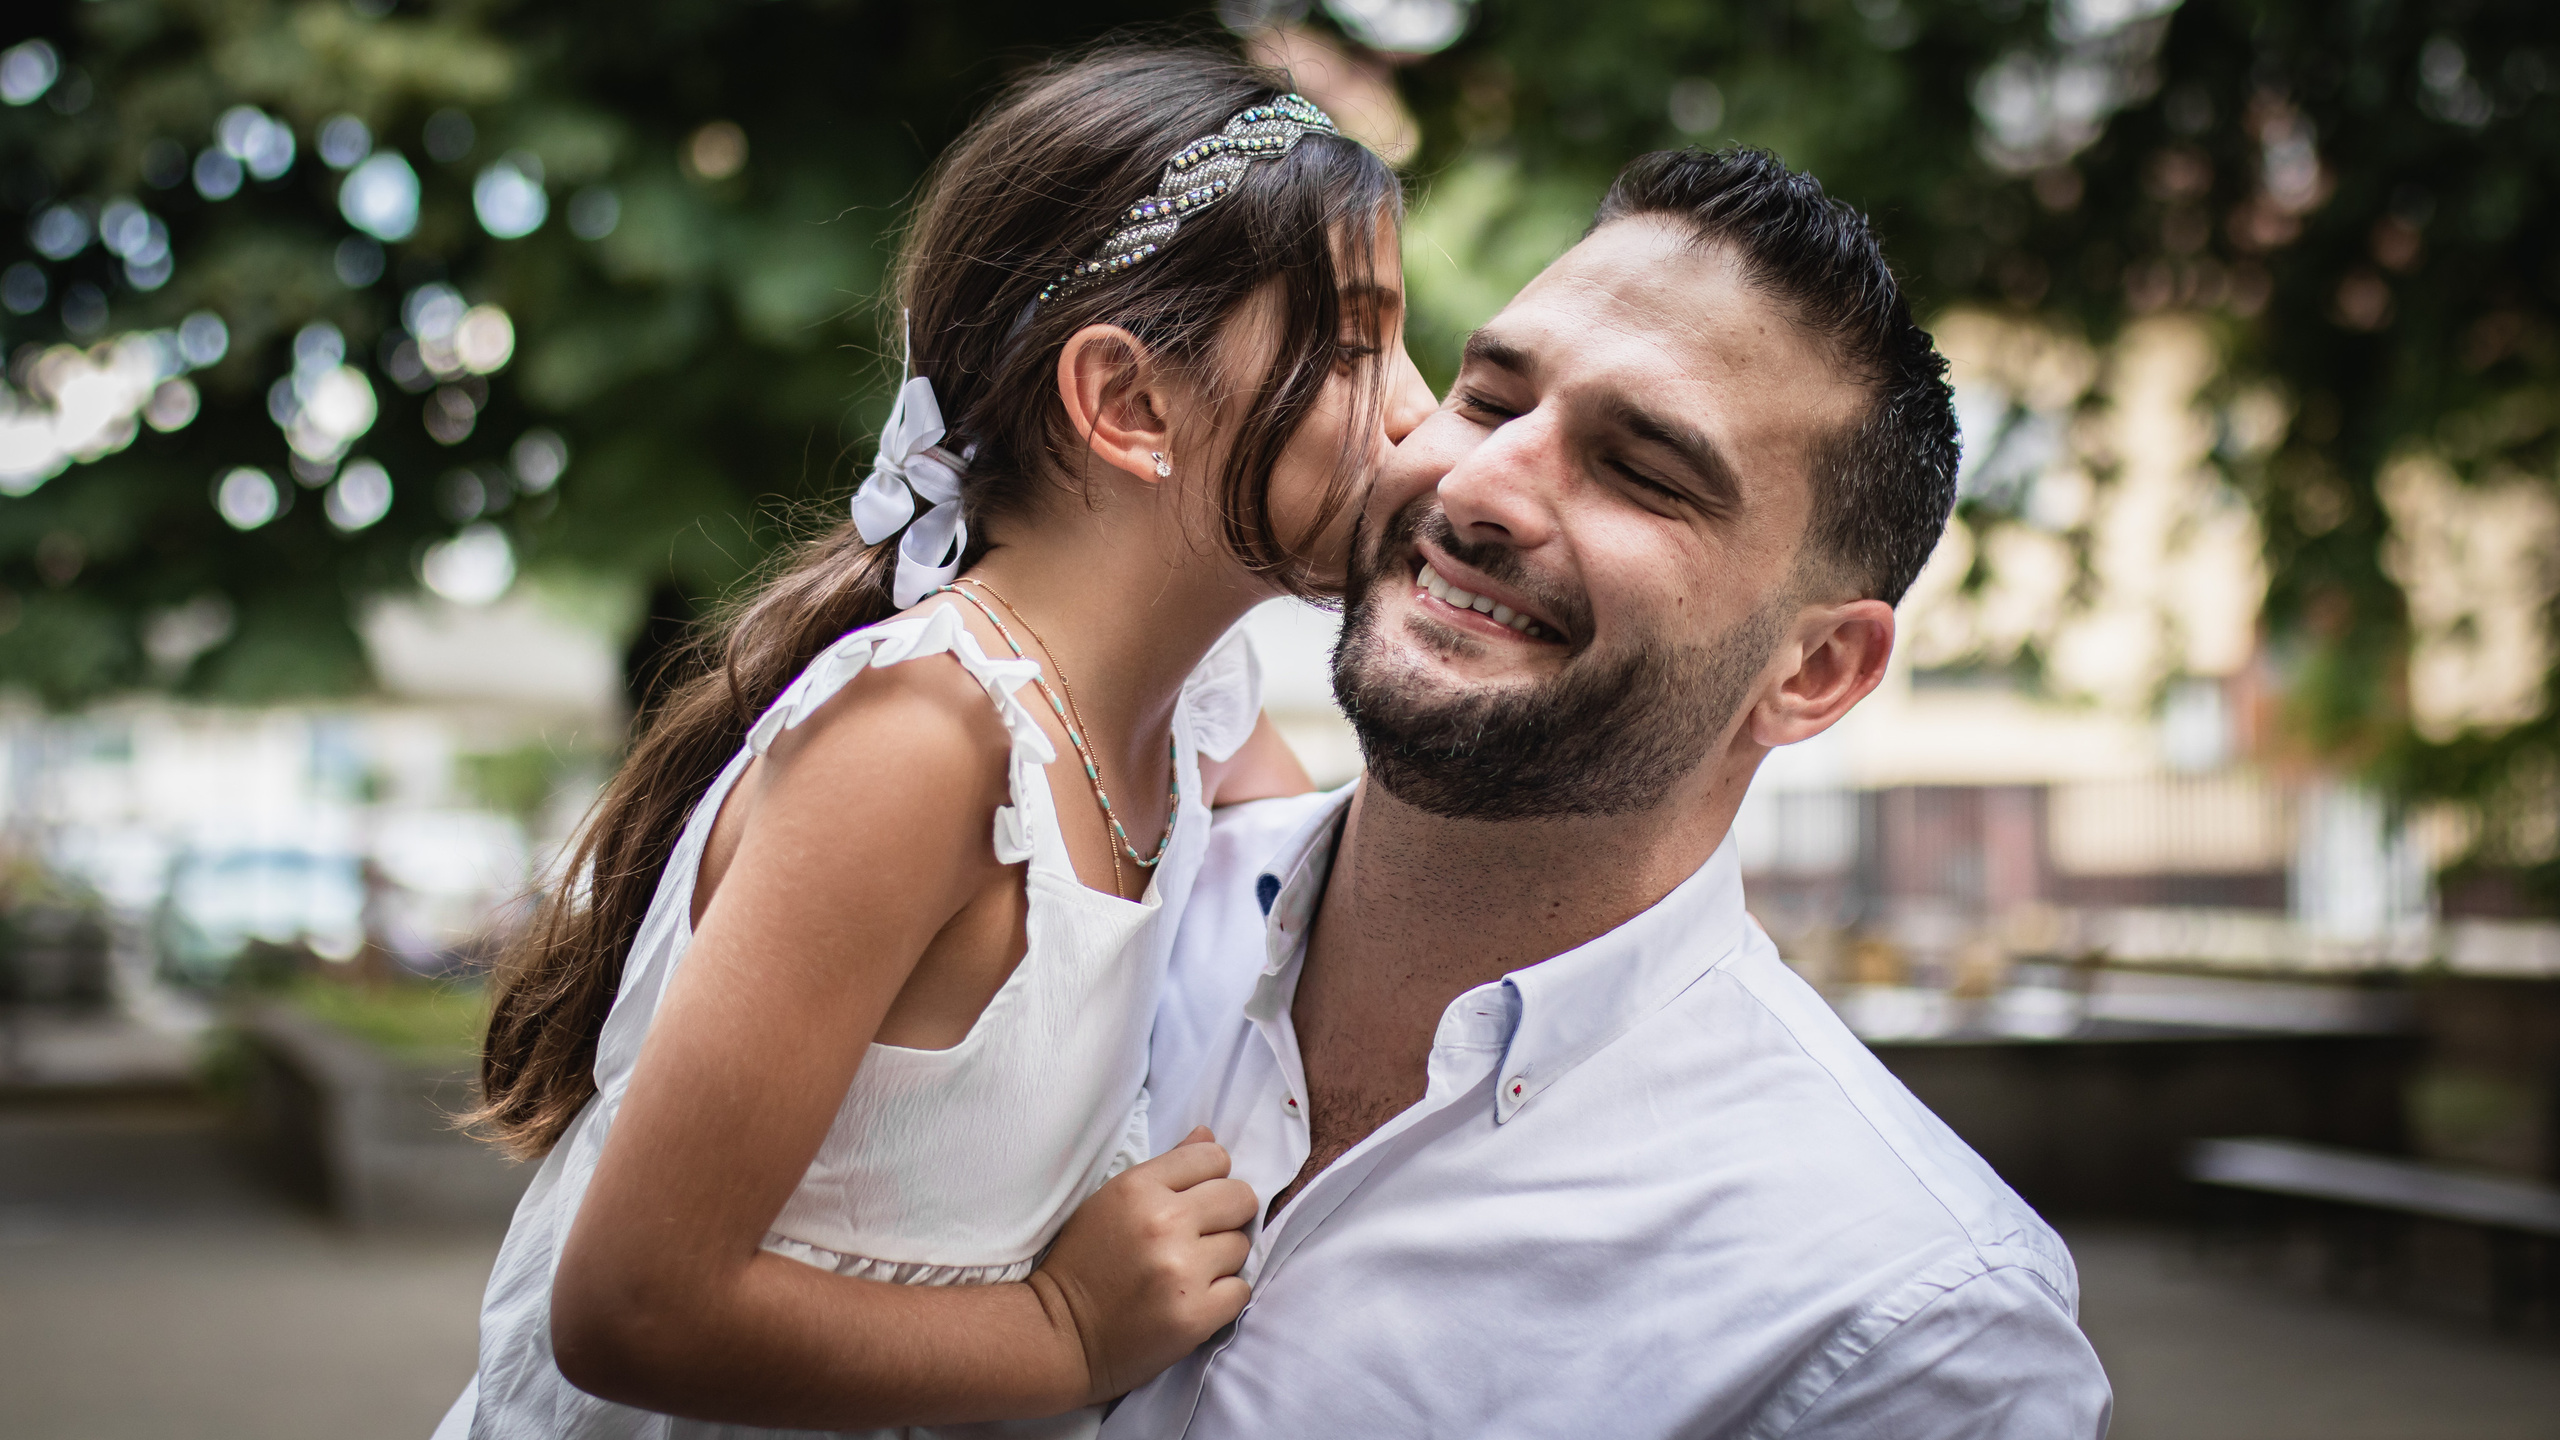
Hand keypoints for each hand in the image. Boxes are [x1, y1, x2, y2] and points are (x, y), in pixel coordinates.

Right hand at [1027, 1127, 1256, 1402]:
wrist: (1061, 1334)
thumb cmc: (1084, 1262)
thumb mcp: (1113, 1200)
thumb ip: (1167, 1167)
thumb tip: (1208, 1136)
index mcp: (1139, 1187)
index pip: (1214, 1157)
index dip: (1211, 1178)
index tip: (1196, 1199)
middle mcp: (1164, 1223)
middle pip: (1240, 1198)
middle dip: (1227, 1215)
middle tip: (1200, 1236)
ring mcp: (1182, 1270)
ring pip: (1241, 1246)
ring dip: (1221, 1259)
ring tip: (1188, 1271)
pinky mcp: (1194, 1315)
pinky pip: (1240, 1290)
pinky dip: (1223, 1297)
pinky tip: (1193, 1298)